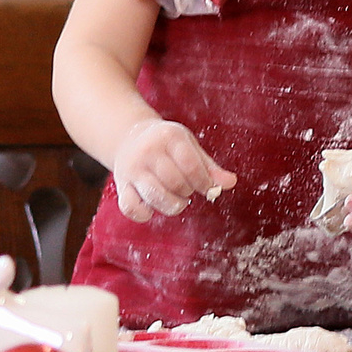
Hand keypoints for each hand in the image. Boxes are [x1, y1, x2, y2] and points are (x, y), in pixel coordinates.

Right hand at [112, 117, 234, 221]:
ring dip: (172, 205)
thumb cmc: (166, 144)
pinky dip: (144, 214)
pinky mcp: (121, 184)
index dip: (204, 182)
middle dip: (188, 192)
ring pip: (155, 196)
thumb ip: (209, 167)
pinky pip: (131, 207)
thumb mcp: (189, 146)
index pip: (192, 165)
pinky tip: (153, 208)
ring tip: (177, 201)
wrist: (129, 137)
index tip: (206, 187)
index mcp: (169, 137)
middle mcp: (148, 151)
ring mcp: (132, 168)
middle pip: (175, 182)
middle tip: (188, 190)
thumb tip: (231, 183)